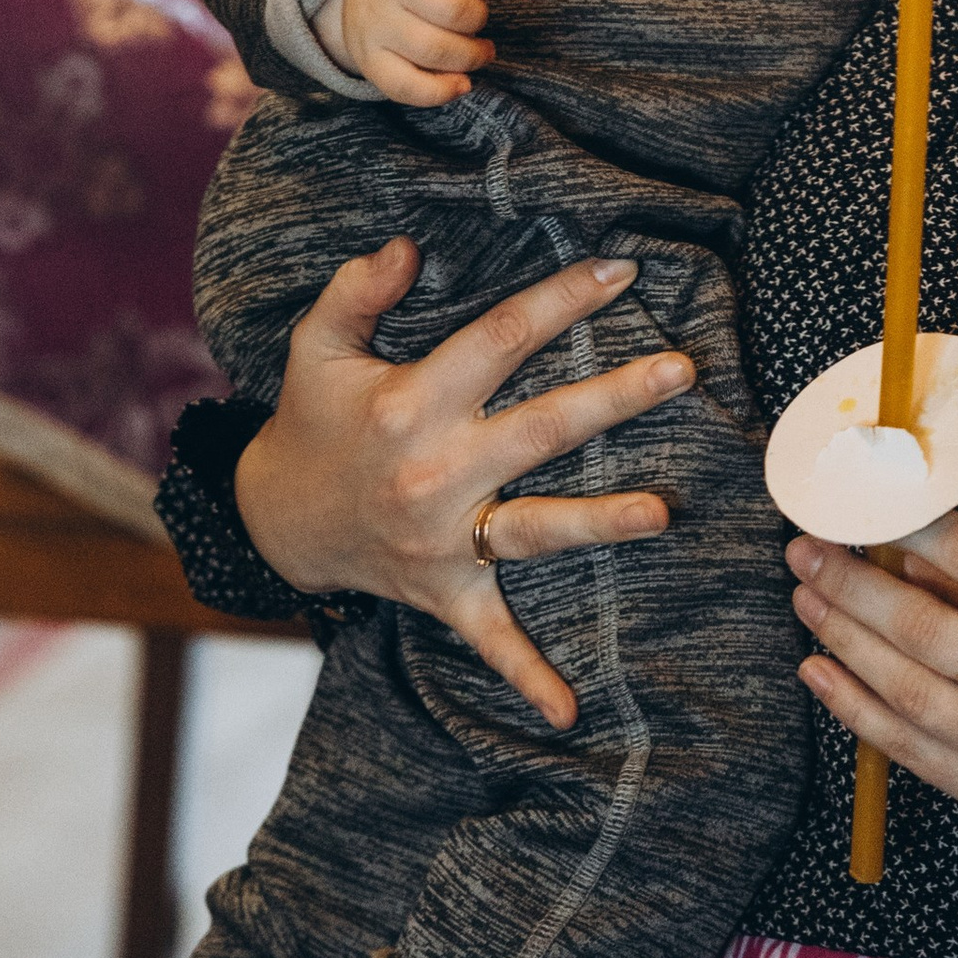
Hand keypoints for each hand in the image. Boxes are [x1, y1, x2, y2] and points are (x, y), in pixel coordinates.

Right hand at [233, 239, 693, 728]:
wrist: (275, 518)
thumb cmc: (313, 417)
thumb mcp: (317, 346)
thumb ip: (358, 290)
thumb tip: (406, 248)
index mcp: (412, 402)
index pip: (502, 339)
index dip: (562, 299)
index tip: (622, 271)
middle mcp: (434, 471)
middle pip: (540, 428)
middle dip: (614, 398)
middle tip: (682, 368)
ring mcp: (442, 539)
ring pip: (536, 526)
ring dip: (601, 521)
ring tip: (664, 511)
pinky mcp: (445, 592)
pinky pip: (489, 638)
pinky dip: (525, 676)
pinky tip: (568, 709)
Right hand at [333, 0, 534, 105]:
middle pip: (455, 11)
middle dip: (479, 17)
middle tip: (476, 14)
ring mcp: (375, 21)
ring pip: (435, 51)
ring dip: (471, 57)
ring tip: (478, 49)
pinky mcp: (369, 57)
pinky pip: (405, 87)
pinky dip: (440, 92)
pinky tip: (460, 82)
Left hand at [787, 510, 957, 842]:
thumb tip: (899, 549)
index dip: (913, 528)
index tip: (862, 501)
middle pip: (927, 633)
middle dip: (853, 587)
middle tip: (806, 550)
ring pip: (907, 692)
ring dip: (844, 641)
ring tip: (806, 598)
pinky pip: (909, 751)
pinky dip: (854, 709)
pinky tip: (819, 670)